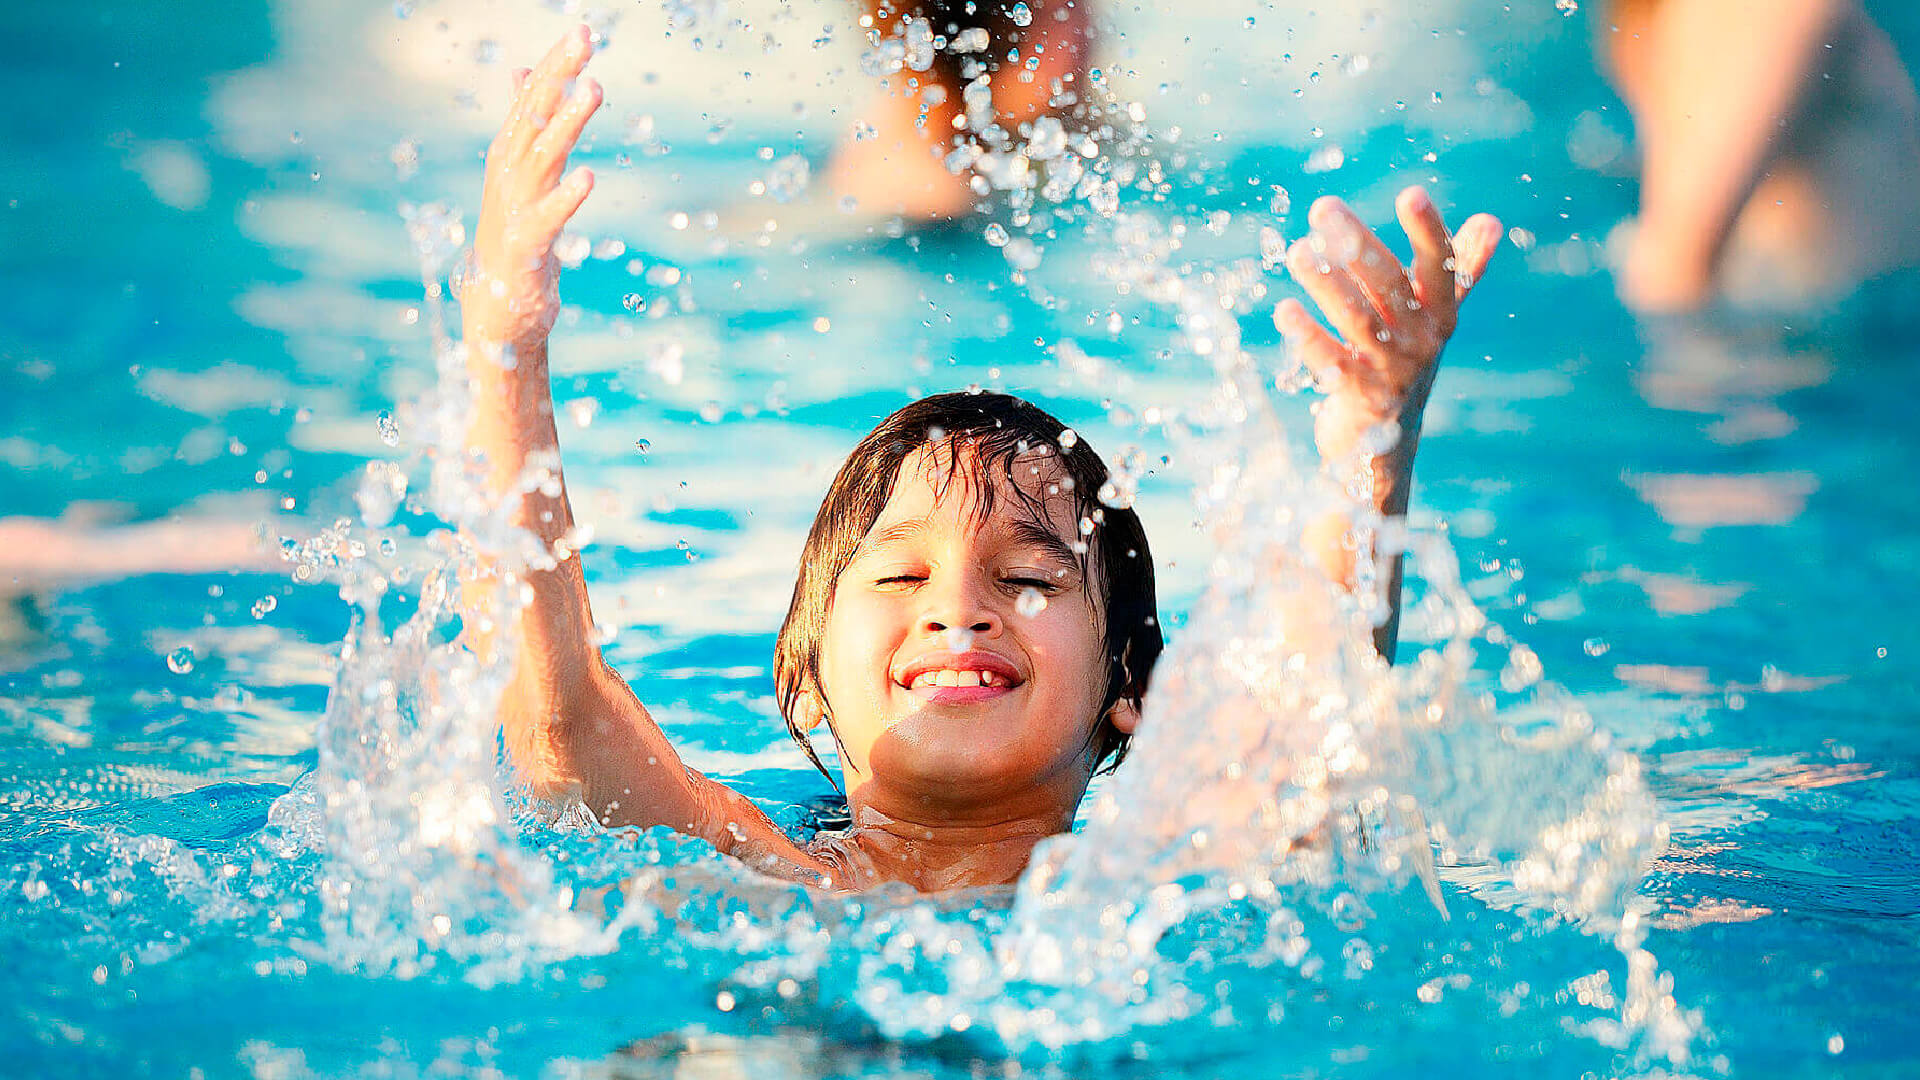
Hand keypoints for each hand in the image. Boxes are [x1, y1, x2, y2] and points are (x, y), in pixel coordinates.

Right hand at [463, 27, 603, 352]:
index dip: (555, 65)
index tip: (582, 32)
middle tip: (584, 39)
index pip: (532, 99)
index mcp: (510, 156)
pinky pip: (548, 216)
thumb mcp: (521, 175)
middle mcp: (508, 174)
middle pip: (533, 115)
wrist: (498, 309)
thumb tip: (522, 73)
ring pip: (542, 155)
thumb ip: (526, 126)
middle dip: (558, 75)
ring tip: (594, 89)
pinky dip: (566, 196)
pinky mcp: (526, 246)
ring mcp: (514, 208)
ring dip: (566, 121)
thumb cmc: (515, 240)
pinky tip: (589, 176)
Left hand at [1276, 187, 1500, 486]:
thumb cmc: (1405, 364)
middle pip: (1390, 286)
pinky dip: (1309, 338)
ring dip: (1327, 284)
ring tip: (1297, 251)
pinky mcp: (1362, 402)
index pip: (1441, 265)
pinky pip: (1334, 364)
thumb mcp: (1434, 319)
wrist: (1386, 448)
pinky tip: (1285, 310)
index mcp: (1441, 315)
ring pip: (1359, 321)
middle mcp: (1423, 342)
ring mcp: (1393, 373)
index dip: (1429, 231)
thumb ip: (1461, 270)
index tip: (1412, 193)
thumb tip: (1492, 220)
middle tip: (1322, 208)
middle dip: (1357, 244)